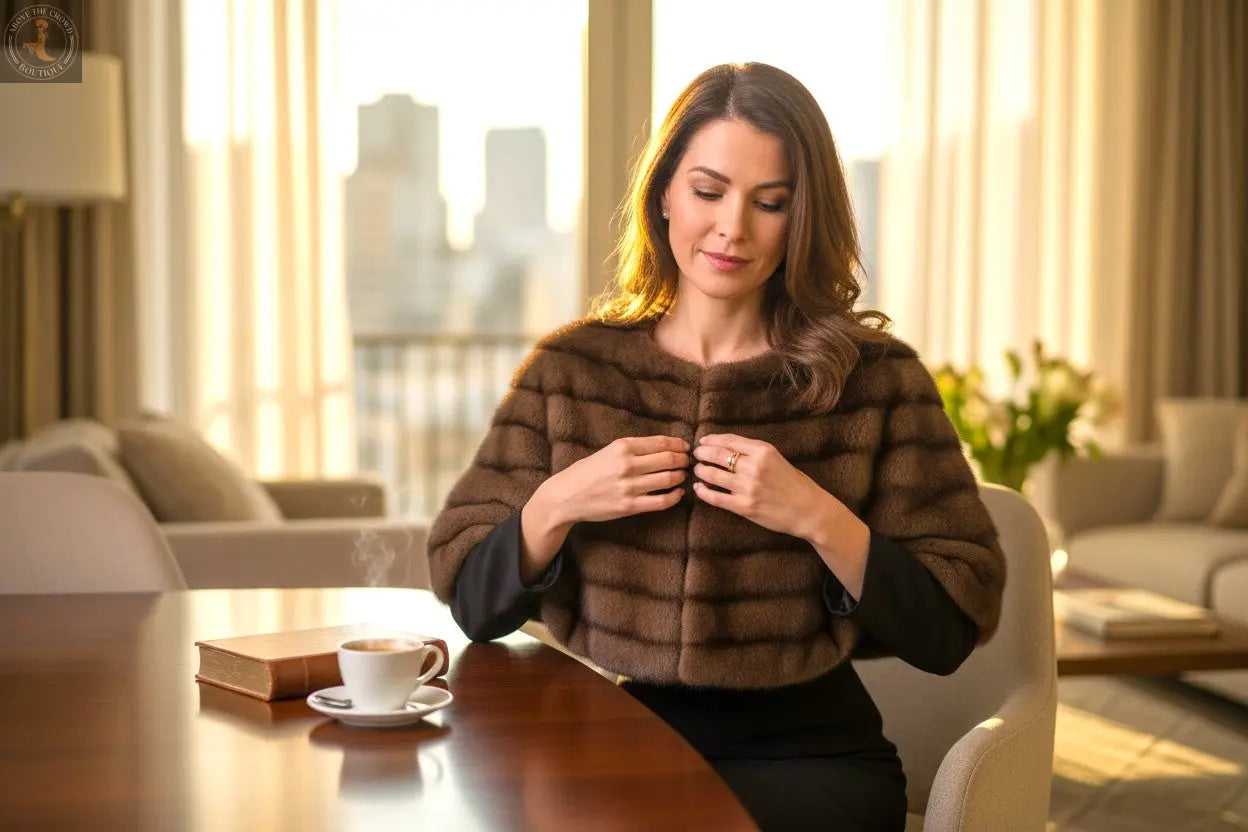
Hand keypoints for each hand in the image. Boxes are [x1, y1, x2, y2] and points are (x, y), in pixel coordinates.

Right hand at [545, 435, 689, 524]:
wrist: (566, 496)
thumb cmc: (587, 472)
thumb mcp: (609, 451)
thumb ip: (634, 449)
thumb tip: (665, 447)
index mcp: (622, 447)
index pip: (661, 443)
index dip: (679, 445)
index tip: (686, 447)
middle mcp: (627, 464)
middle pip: (669, 459)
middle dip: (683, 460)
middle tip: (687, 462)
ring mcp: (629, 486)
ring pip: (668, 479)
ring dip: (680, 476)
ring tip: (682, 475)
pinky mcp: (630, 506)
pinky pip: (661, 501)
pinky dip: (675, 496)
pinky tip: (678, 493)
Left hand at [691, 434, 836, 540]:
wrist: (808, 510)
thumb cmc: (794, 483)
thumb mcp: (776, 458)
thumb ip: (754, 451)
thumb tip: (726, 446)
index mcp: (763, 451)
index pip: (729, 441)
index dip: (711, 440)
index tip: (703, 441)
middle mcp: (754, 467)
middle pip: (717, 456)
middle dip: (703, 453)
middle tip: (696, 454)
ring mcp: (748, 488)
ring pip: (713, 476)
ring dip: (701, 471)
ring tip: (697, 470)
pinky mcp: (744, 507)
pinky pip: (716, 498)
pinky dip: (703, 492)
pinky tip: (698, 489)